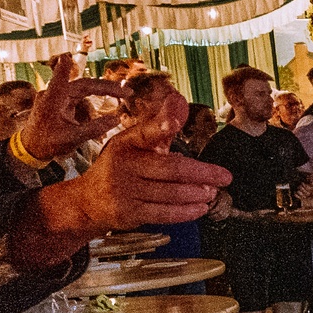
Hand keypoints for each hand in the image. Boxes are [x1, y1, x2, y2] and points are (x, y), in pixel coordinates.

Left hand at [15, 55, 125, 165]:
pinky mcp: (61, 101)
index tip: (67, 56)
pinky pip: (81, 96)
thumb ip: (94, 128)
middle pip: (84, 84)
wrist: (31, 148)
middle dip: (106, 87)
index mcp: (52, 100)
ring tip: (122, 93)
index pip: (61, 79)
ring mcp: (58, 97)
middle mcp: (55, 95)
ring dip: (103, 90)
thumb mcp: (72, 139)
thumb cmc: (47, 143)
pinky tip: (108, 98)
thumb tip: (117, 119)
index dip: (65, 68)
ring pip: (84, 89)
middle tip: (127, 92)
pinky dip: (95, 96)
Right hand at [34, 132, 229, 251]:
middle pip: (170, 169)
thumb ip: (160, 125)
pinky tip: (201, 208)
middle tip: (225, 177)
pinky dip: (186, 212)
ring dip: (197, 193)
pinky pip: (163, 213)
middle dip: (202, 173)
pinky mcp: (127, 213)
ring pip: (170, 193)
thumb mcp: (135, 144)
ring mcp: (123, 190)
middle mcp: (123, 165)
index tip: (173, 123)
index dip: (161, 126)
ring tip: (213, 192)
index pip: (145, 133)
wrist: (87, 202)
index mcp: (126, 142)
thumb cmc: (122, 168)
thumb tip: (178, 99)